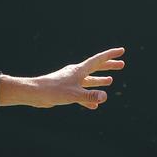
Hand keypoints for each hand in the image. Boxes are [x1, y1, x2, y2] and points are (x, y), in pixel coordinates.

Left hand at [0, 47, 124, 108]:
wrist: (35, 93)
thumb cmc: (53, 91)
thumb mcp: (74, 95)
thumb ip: (89, 96)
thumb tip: (105, 97)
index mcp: (79, 70)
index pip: (98, 60)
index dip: (111, 55)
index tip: (121, 51)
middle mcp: (76, 73)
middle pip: (96, 68)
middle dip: (109, 66)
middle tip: (122, 65)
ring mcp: (71, 81)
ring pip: (89, 80)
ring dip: (100, 80)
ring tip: (110, 81)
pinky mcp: (66, 90)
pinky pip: (81, 93)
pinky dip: (88, 97)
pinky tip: (94, 105)